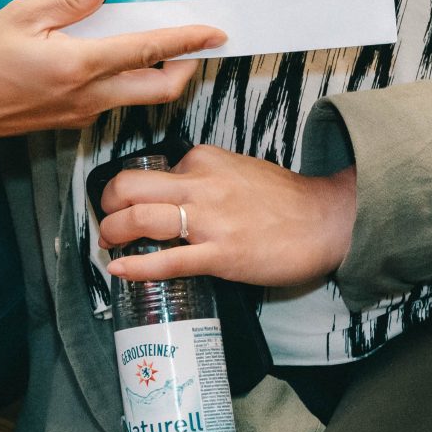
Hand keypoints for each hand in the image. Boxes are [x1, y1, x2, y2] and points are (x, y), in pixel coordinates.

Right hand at [0, 0, 222, 140]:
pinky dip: (129, 81)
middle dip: (188, 67)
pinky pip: (113, 101)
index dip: (187, 41)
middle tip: (197, 43)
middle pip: (161, 90)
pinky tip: (115, 59)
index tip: (216, 32)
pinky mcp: (71, 121)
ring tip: (158, 45)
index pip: (147, 51)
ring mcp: (81, 114)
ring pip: (139, 98)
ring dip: (159, 75)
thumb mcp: (21, 15)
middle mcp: (89, 96)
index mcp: (79, 65)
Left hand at [99, 144, 358, 288]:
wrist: (325, 221)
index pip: (150, 169)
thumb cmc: (284, 200)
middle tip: (105, 220)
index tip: (129, 206)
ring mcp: (209, 220)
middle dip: (107, 205)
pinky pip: (167, 260)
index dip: (134, 191)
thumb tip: (172, 193)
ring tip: (107, 244)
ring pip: (140, 219)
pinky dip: (136, 267)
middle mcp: (201, 184)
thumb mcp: (237, 169)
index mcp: (203, 160)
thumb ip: (203, 177)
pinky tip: (119, 271)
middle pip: (130, 186)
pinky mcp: (220, 255)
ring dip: (113, 233)